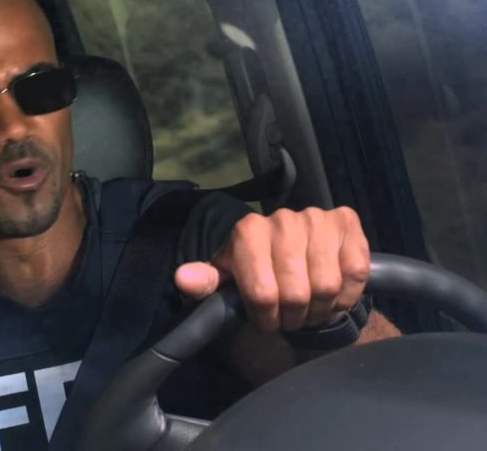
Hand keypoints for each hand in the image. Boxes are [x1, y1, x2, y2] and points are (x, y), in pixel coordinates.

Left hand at [174, 207, 369, 332]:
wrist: (296, 258)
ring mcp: (316, 217)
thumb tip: (183, 279)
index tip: (265, 319)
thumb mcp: (226, 281)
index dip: (266, 318)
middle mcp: (282, 218)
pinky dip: (345, 295)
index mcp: (248, 230)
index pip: (262, 294)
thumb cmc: (256, 273)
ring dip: (320, 308)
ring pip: (326, 286)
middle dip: (293, 316)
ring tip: (310, 306)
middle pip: (296, 294)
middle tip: (290, 316)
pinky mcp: (347, 222)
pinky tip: (332, 292)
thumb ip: (205, 282)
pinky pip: (354, 273)